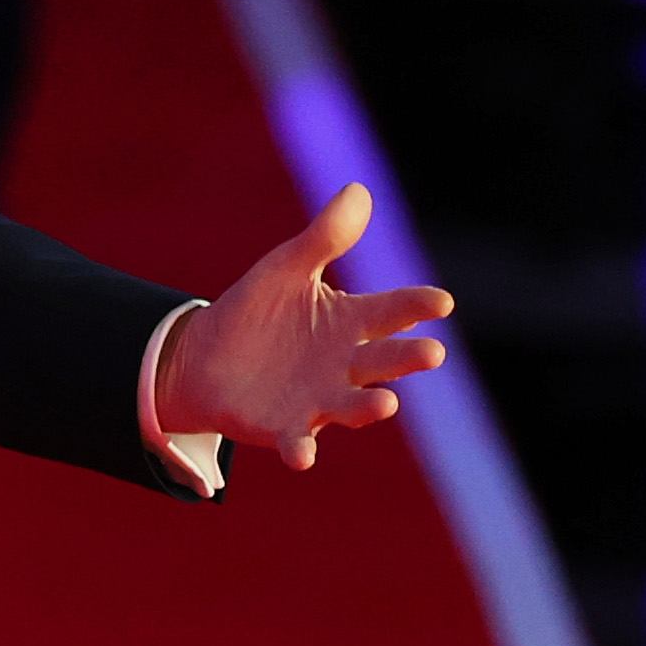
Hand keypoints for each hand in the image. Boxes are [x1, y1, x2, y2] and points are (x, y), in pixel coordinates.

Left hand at [154, 183, 455, 470]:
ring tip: (386, 405)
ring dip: (368, 408)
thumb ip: (324, 237)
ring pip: (351, 406)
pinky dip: (300, 450)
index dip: (416, 306)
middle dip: (407, 359)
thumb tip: (359, 190)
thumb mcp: (286, 268)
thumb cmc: (256, 311)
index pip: (391, 311)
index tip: (441, 302)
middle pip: (382, 362)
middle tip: (433, 353)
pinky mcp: (283, 428)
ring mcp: (317, 400)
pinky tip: (302, 455)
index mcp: (349, 322)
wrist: (203, 358)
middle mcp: (343, 366)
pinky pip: (296, 442)